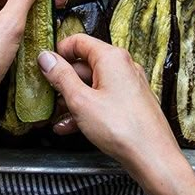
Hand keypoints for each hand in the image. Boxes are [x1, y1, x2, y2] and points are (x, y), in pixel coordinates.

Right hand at [37, 34, 194, 194]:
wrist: (150, 153)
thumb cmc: (121, 126)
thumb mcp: (81, 100)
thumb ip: (61, 77)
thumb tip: (47, 58)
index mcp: (112, 57)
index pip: (80, 41)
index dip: (59, 51)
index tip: (44, 65)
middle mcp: (122, 65)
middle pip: (85, 64)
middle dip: (64, 80)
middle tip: (46, 94)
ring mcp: (127, 84)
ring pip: (93, 84)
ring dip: (72, 98)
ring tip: (55, 115)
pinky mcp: (129, 101)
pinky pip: (103, 98)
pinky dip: (86, 108)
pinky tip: (70, 126)